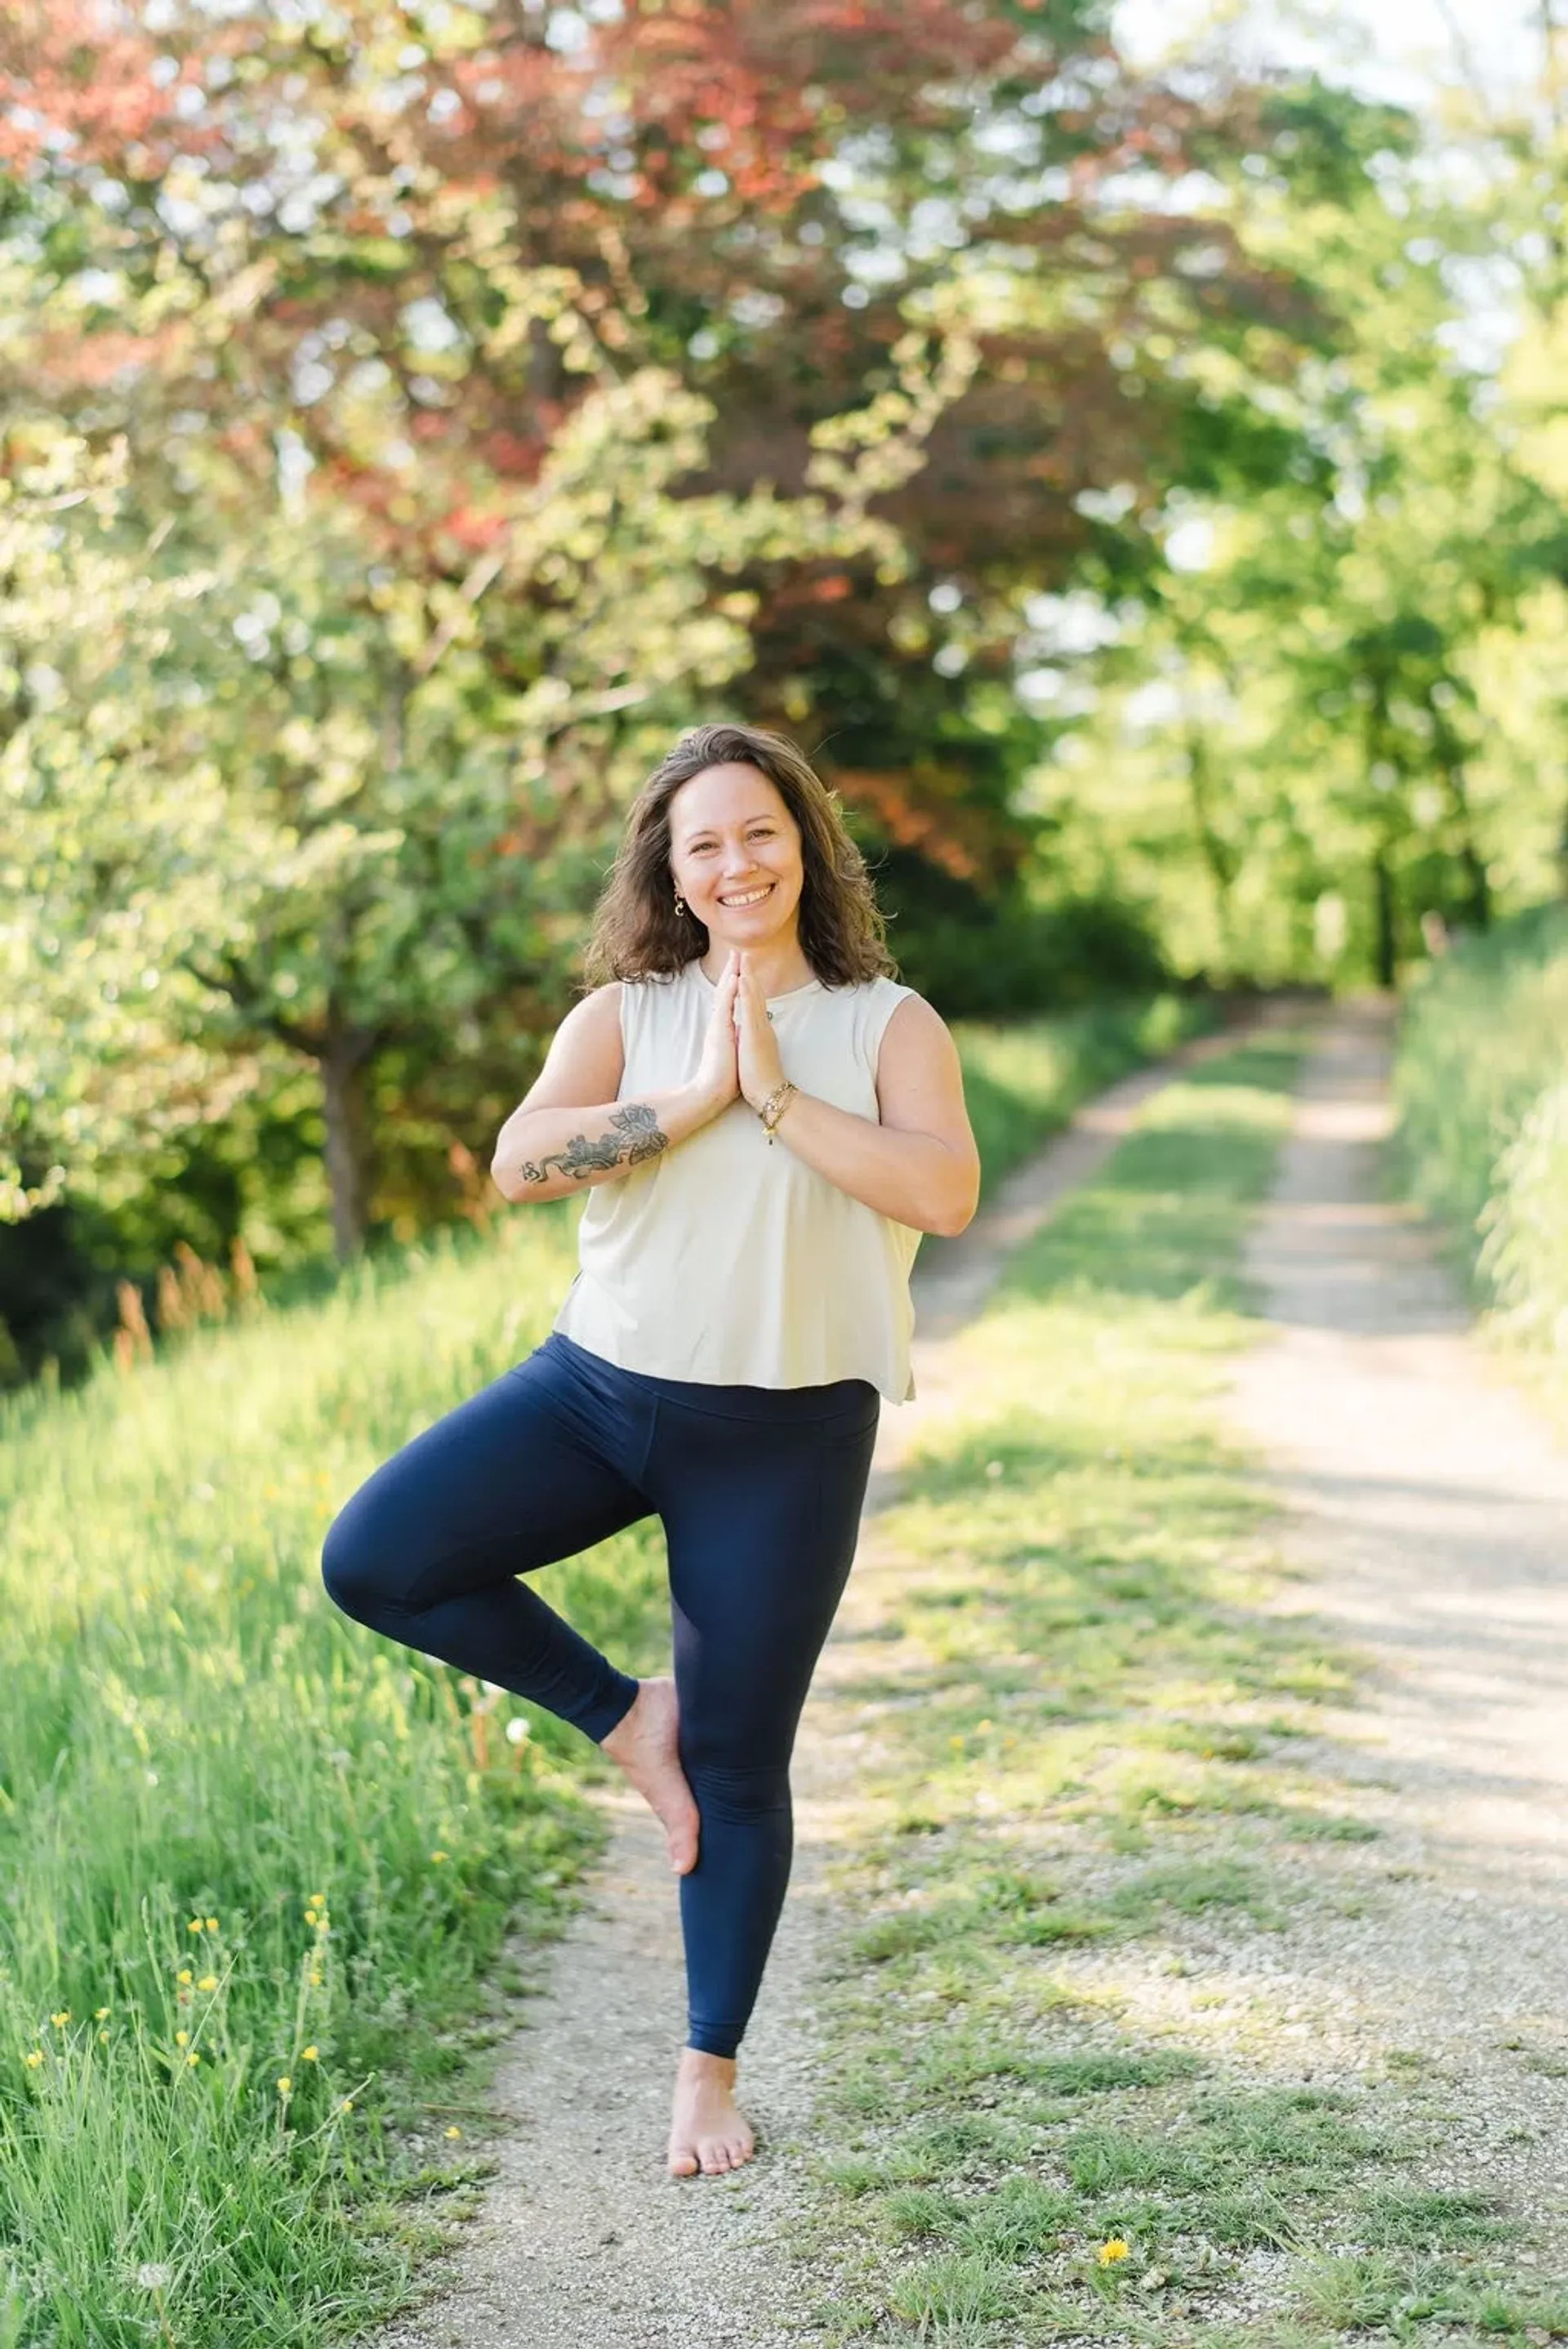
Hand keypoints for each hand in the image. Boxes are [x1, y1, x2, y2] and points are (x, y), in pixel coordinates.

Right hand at [691, 951, 740, 1116]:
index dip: (734, 982)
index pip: (730, 1000)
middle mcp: (720, 1023)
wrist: (714, 1091)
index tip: (739, 967)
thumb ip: (733, 1038)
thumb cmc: (725, 1075)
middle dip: (731, 971)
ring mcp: (718, 1026)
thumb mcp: (732, 1051)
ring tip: (735, 957)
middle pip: (725, 991)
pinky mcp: (719, 1032)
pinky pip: (725, 1006)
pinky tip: (733, 977)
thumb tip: (739, 1032)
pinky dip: (729, 991)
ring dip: (730, 974)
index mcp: (725, 1027)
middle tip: (736, 952)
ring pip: (724, 994)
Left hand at [735, 953, 785, 1109]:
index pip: (753, 1003)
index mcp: (759, 1030)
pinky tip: (744, 980)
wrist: (769, 1093)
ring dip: (749, 976)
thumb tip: (752, 1032)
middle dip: (749, 973)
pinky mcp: (755, 1035)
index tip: (743, 970)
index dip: (749, 985)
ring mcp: (760, 1029)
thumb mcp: (756, 1053)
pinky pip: (750, 1010)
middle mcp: (762, 1026)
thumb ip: (755, 1040)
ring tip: (743, 959)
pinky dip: (748, 993)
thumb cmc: (761, 1078)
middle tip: (744, 954)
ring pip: (754, 997)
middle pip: (756, 994)